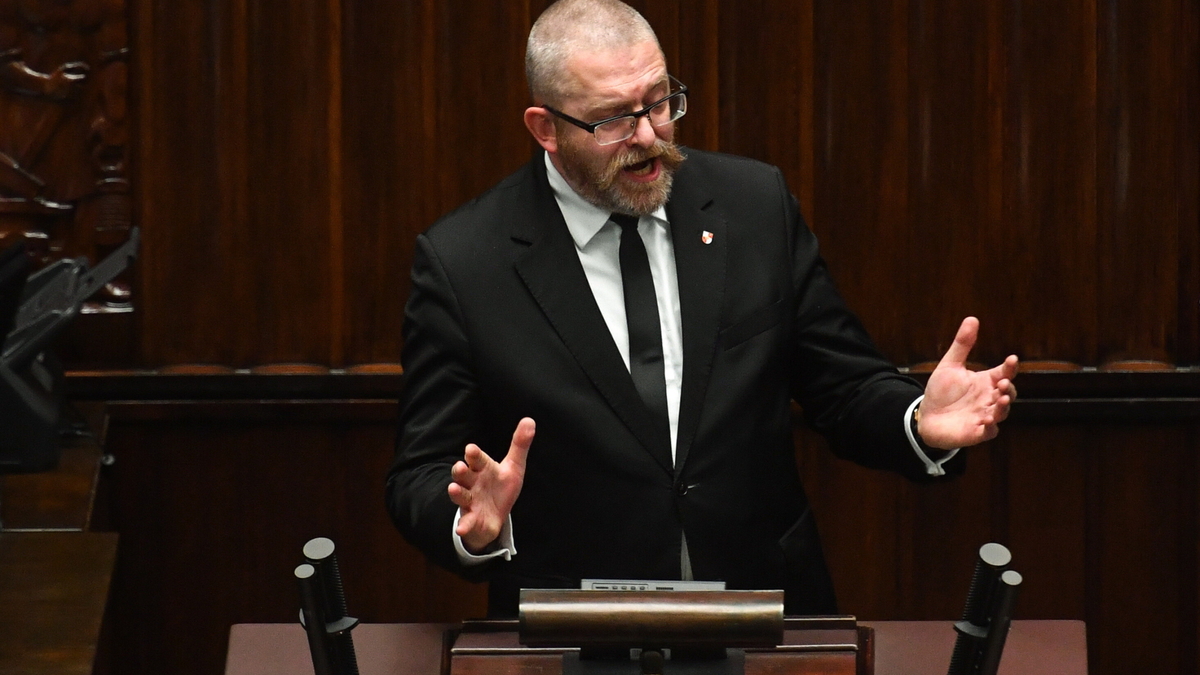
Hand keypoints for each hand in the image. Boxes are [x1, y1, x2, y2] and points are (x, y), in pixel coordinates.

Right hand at [448, 418, 534, 552]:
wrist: (494, 515)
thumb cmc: (501, 486)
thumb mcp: (513, 466)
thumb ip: (519, 445)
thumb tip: (530, 420)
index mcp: (483, 468)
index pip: (477, 459)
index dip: (474, 454)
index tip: (471, 449)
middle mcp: (472, 483)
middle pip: (463, 475)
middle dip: (460, 471)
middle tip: (460, 467)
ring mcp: (470, 501)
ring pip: (460, 495)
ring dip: (456, 493)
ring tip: (453, 490)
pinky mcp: (471, 518)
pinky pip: (466, 522)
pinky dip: (464, 525)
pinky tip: (461, 528)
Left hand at [918, 317, 1017, 448]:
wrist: (926, 416)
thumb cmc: (941, 391)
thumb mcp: (950, 365)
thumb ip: (962, 344)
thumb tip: (972, 318)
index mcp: (986, 382)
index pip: (1004, 372)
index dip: (1010, 367)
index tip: (1012, 359)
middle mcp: (989, 398)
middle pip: (1008, 392)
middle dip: (1008, 388)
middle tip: (1002, 382)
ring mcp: (985, 415)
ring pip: (1002, 412)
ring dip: (1003, 407)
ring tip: (1000, 400)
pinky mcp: (978, 432)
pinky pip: (989, 431)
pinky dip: (990, 426)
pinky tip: (987, 420)